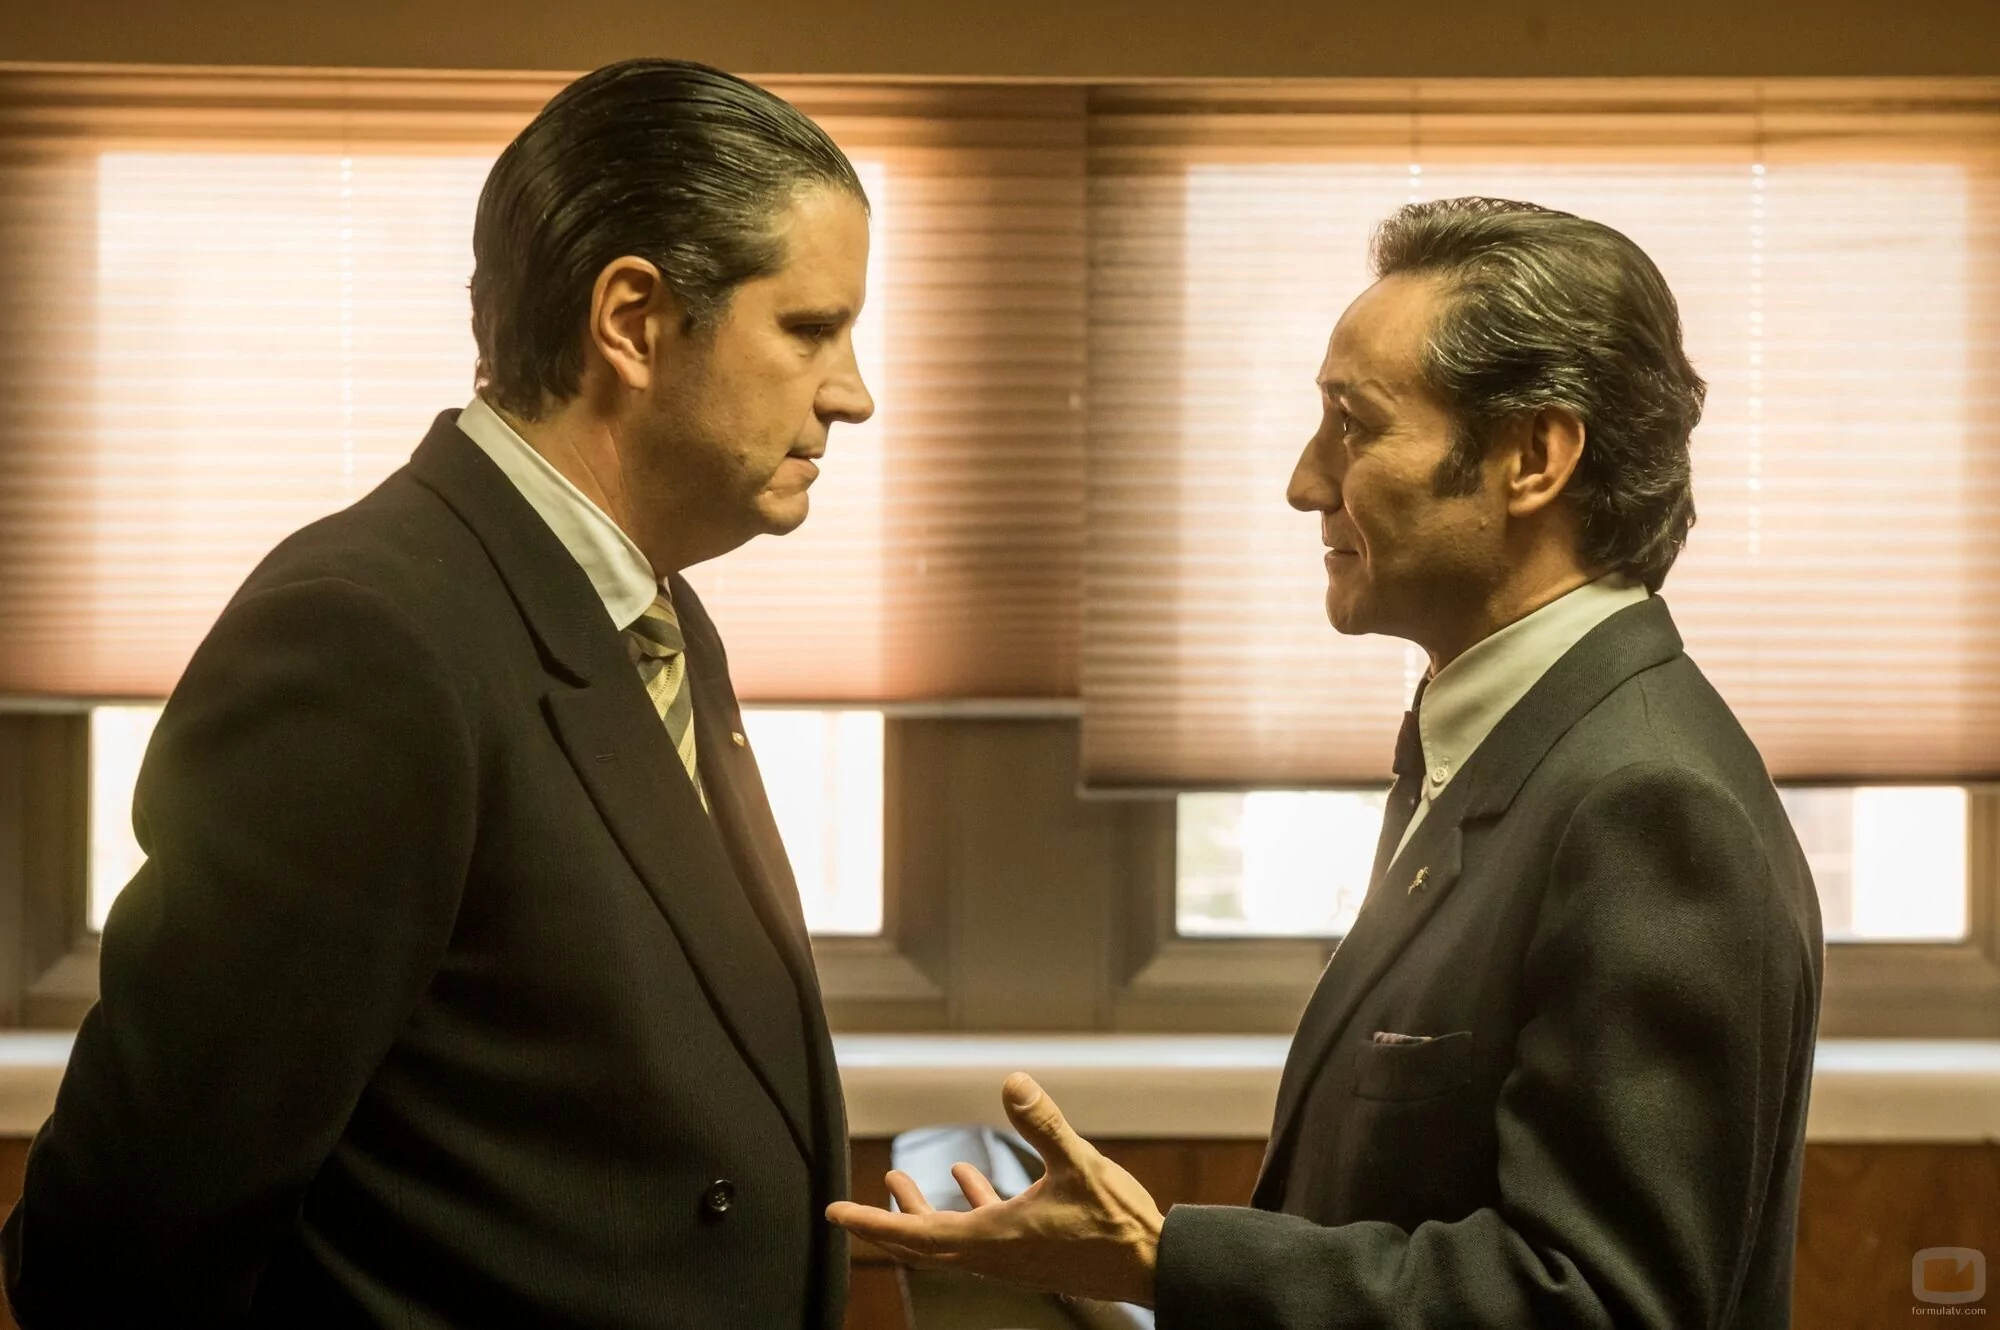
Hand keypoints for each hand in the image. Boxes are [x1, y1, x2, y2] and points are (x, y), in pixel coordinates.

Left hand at [825, 1072, 1165, 1306]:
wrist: (1152, 1267)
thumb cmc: (1117, 1224)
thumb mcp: (1079, 1164)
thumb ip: (1043, 1123)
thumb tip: (1011, 1081)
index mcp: (993, 1238)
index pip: (914, 1234)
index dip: (870, 1223)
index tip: (835, 1213)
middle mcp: (993, 1254)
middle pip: (922, 1243)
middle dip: (885, 1222)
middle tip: (851, 1207)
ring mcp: (1011, 1257)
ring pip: (949, 1239)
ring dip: (921, 1213)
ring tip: (900, 1182)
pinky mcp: (1029, 1252)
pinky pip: (980, 1232)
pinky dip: (965, 1206)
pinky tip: (969, 1177)